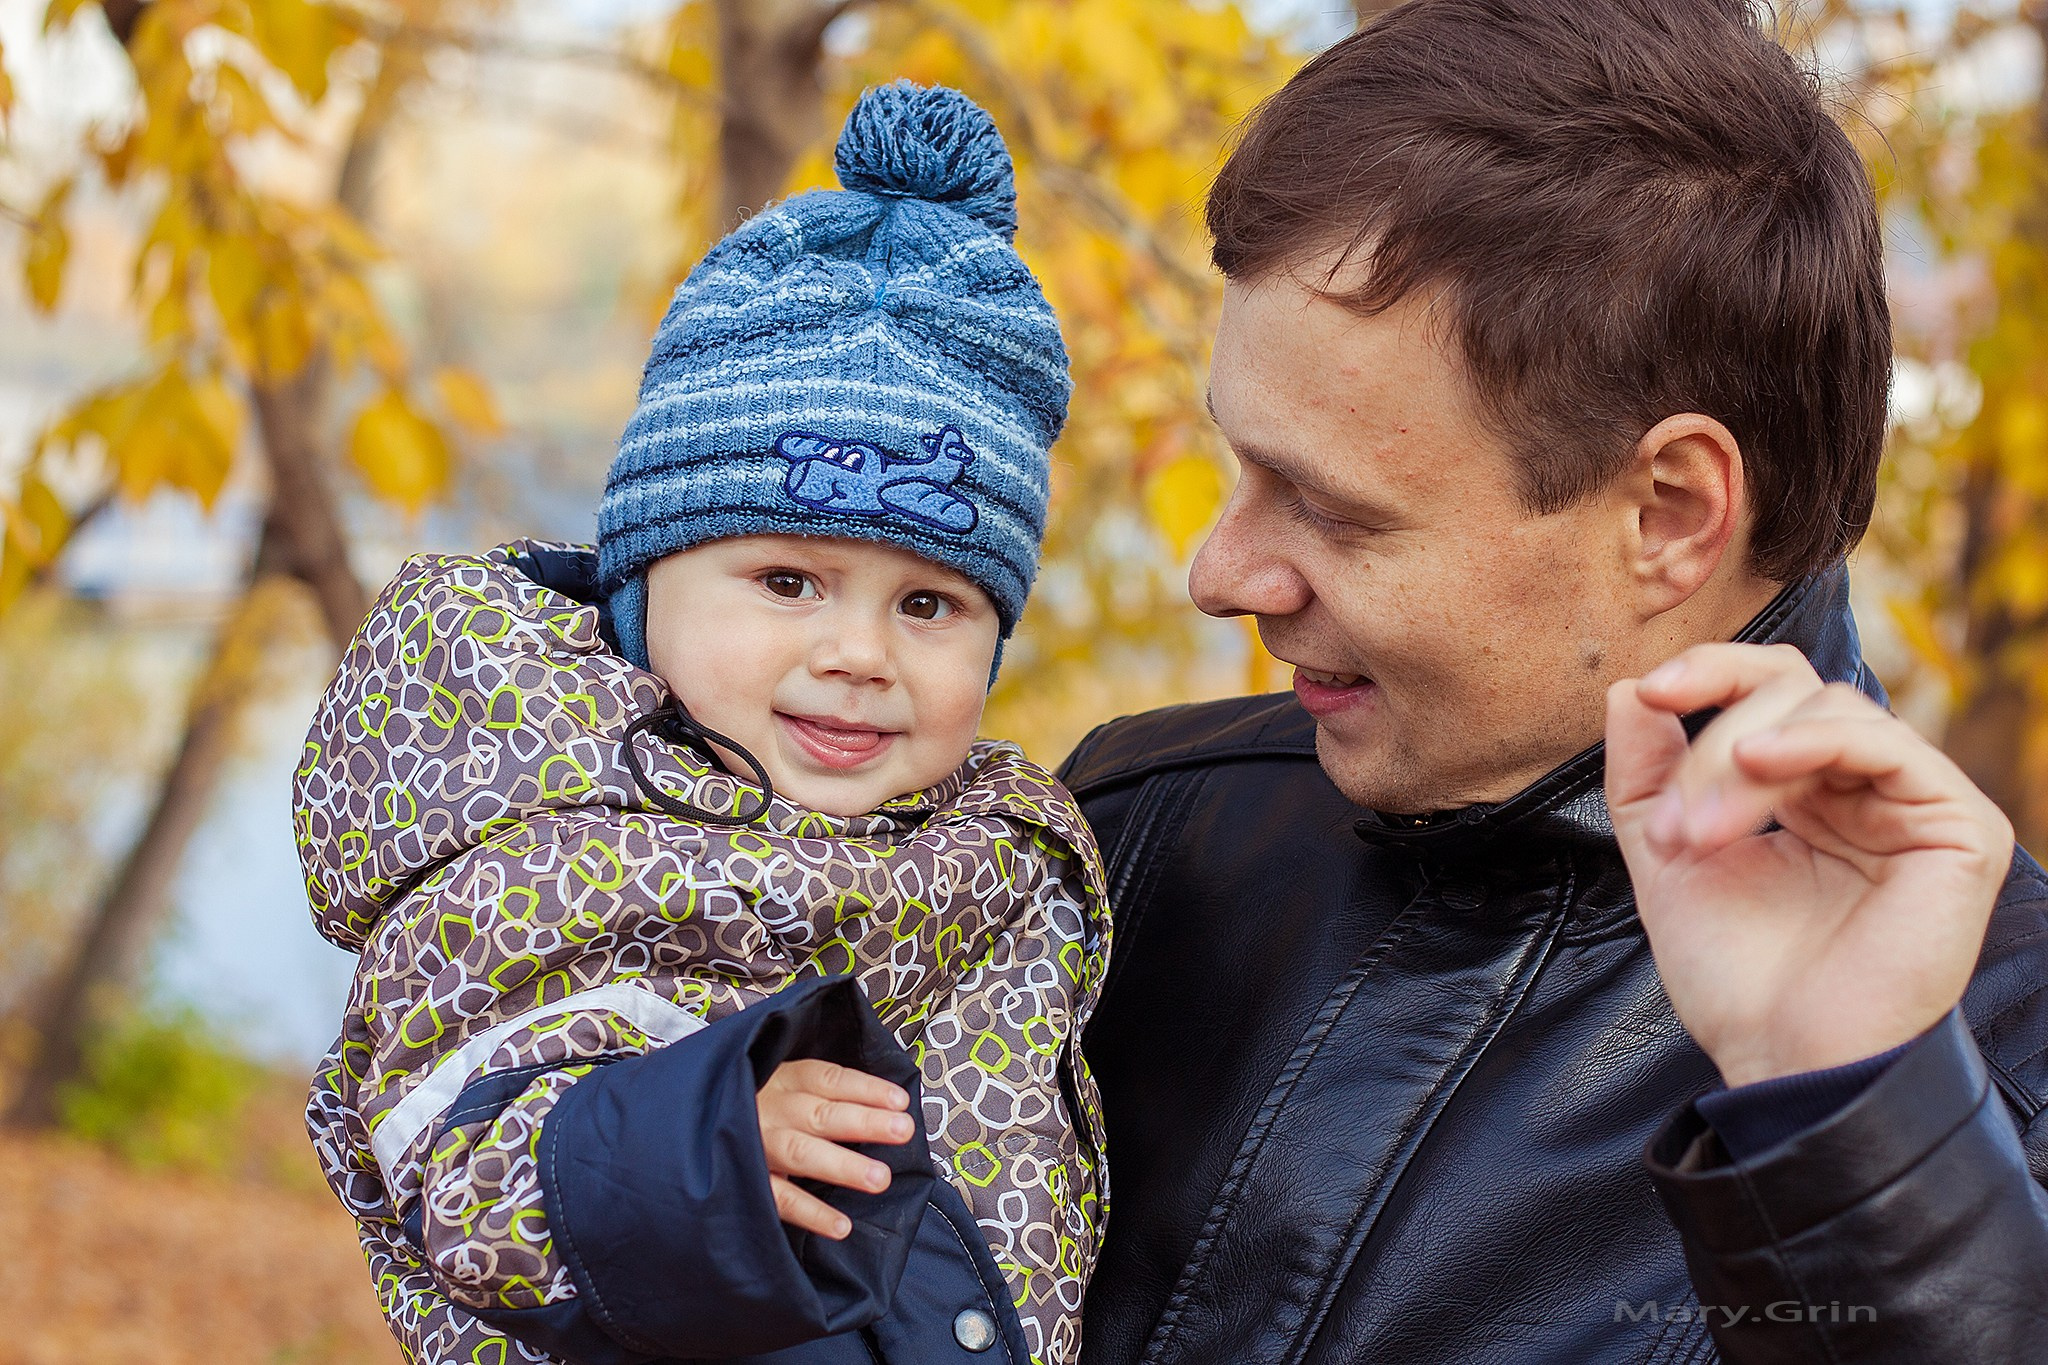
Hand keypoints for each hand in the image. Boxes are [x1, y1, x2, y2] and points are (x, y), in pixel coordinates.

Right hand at [756, 1058, 915, 1239]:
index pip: (828, 1079)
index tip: (900, 1100)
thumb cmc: (750, 1104)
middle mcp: (769, 1109)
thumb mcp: (778, 1083)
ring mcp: (754, 1145)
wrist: (682, 1128)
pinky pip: (778, 1199)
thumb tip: (885, 1108)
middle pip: (821, 1114)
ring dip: (842, 1166)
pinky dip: (810, 1213)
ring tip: (880, 1178)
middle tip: (903, 1131)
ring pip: (801, 1153)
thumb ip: (819, 1094)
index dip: (865, 1089)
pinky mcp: (742, 1181)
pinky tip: (841, 1226)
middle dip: (864, 1122)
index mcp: (781, 1079)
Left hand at [1605, 642, 2012, 1087]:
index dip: (1710, 672)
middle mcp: (1865, 787)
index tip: (1650, 693)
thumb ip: (1644, 774)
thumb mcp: (1667, 856)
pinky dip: (1815, 741)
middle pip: (1793, 690)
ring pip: (1831, 708)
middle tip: (1674, 826)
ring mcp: (1917, 803)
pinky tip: (1762, 767)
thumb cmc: (1738, 978)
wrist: (1785, 1061)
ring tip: (1701, 835)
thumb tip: (1627, 689)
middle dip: (1712, 745)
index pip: (1769, 689)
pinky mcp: (1961, 829)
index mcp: (1806, 790)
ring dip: (1742, 759)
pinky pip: (1890, 745)